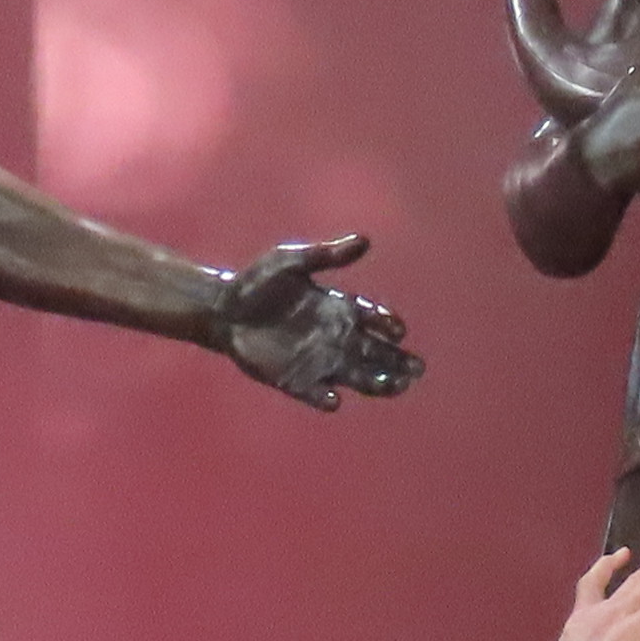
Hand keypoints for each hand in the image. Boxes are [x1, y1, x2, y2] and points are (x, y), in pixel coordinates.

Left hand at [215, 234, 420, 408]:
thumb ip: (327, 255)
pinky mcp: (295, 380)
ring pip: (356, 376)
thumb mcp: (291, 261)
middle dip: (397, 361)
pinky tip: (336, 400)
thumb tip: (364, 240)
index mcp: (337, 308)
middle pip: (374, 353)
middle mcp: (334, 337)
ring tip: (397, 386)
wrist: (222, 309)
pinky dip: (325, 398)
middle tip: (417, 369)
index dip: (387, 325)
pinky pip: (315, 393)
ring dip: (377, 382)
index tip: (399, 330)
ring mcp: (317, 361)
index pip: (372, 318)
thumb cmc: (257, 281)